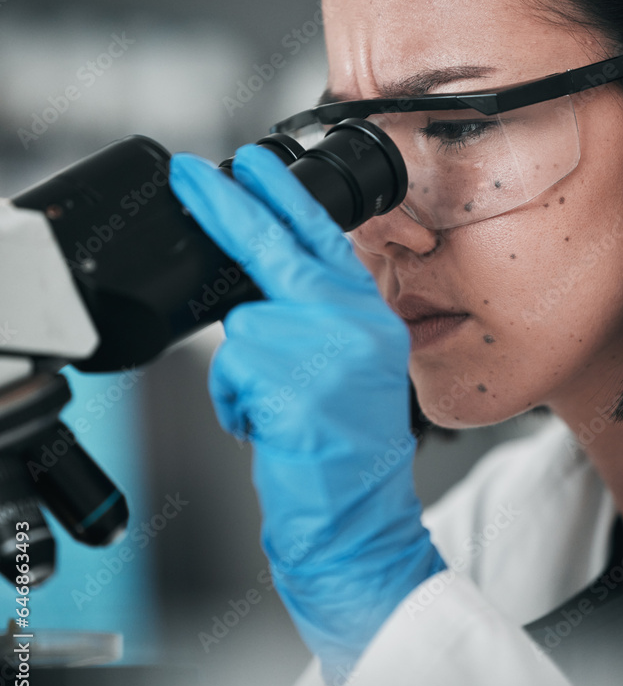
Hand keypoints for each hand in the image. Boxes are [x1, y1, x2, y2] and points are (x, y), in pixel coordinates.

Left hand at [169, 144, 445, 677]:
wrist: (357, 522)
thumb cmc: (346, 452)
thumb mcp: (344, 370)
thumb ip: (313, 319)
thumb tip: (256, 286)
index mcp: (369, 317)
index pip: (323, 239)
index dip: (285, 196)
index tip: (256, 162)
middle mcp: (355, 326)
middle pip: (276, 249)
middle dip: (227, 206)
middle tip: (191, 175)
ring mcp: (328, 354)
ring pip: (244, 326)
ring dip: (243, 371)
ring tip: (277, 407)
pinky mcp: (296, 388)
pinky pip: (233, 373)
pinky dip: (237, 403)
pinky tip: (271, 426)